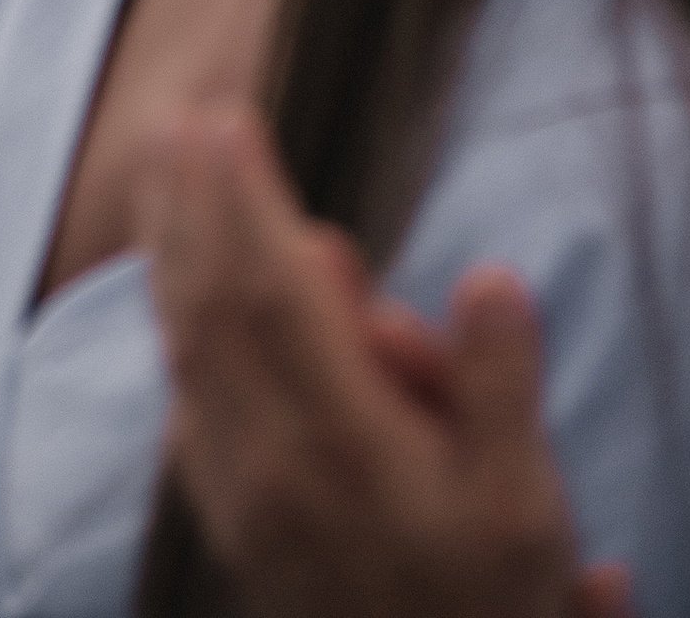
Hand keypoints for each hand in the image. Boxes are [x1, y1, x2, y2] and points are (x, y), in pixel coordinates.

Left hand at [138, 102, 630, 617]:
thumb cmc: (486, 608)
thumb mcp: (528, 510)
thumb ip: (503, 388)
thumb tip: (488, 276)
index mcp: (342, 442)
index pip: (275, 293)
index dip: (245, 201)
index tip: (228, 120)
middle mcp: (269, 461)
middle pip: (209, 305)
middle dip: (192, 205)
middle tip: (178, 120)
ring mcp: (238, 493)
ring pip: (187, 349)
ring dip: (170, 253)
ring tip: (162, 177)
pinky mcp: (231, 520)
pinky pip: (185, 399)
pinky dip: (174, 325)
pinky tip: (171, 294)